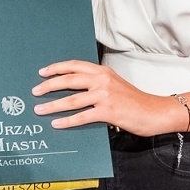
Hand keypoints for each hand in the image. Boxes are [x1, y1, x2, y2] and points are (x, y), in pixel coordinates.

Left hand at [31, 60, 178, 135]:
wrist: (155, 112)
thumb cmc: (135, 101)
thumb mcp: (115, 84)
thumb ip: (97, 84)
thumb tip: (75, 90)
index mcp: (103, 71)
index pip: (74, 66)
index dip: (56, 68)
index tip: (42, 72)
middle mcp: (102, 80)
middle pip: (69, 80)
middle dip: (49, 86)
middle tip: (35, 91)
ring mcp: (104, 95)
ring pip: (71, 99)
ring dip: (52, 105)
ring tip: (39, 110)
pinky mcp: (107, 111)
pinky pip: (82, 116)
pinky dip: (67, 121)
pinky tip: (57, 124)